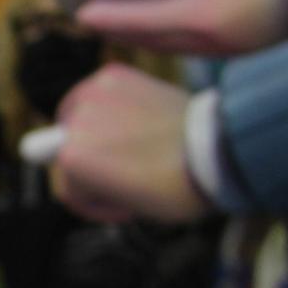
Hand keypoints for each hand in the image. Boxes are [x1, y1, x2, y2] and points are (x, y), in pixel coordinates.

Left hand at [52, 64, 211, 222]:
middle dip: (92, 169)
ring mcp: (76, 122)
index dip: (97, 145)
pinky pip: (70, 195)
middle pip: (67, 146)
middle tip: (132, 182)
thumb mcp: (156, 116)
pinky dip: (97, 208)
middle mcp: (88, 93)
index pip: (81, 119)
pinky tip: (131, 204)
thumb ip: (124, 126)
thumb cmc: (203, 141)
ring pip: (69, 174)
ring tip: (138, 192)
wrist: (220, 150)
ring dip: (97, 191)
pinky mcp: (70, 153)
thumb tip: (93, 151)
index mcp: (110, 79)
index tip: (123, 162)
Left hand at [75, 0, 287, 55]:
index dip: (109, 14)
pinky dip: (152, 30)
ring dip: (129, 28)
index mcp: (200, 17)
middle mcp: (200, 40)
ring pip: (157, 40)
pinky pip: (175, 40)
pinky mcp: (223, 44)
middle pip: (143, 34)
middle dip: (111, 22)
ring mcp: (212, 46)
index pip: (142, 18)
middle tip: (86, 12)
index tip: (82, 12)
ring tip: (103, 15)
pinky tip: (143, 20)